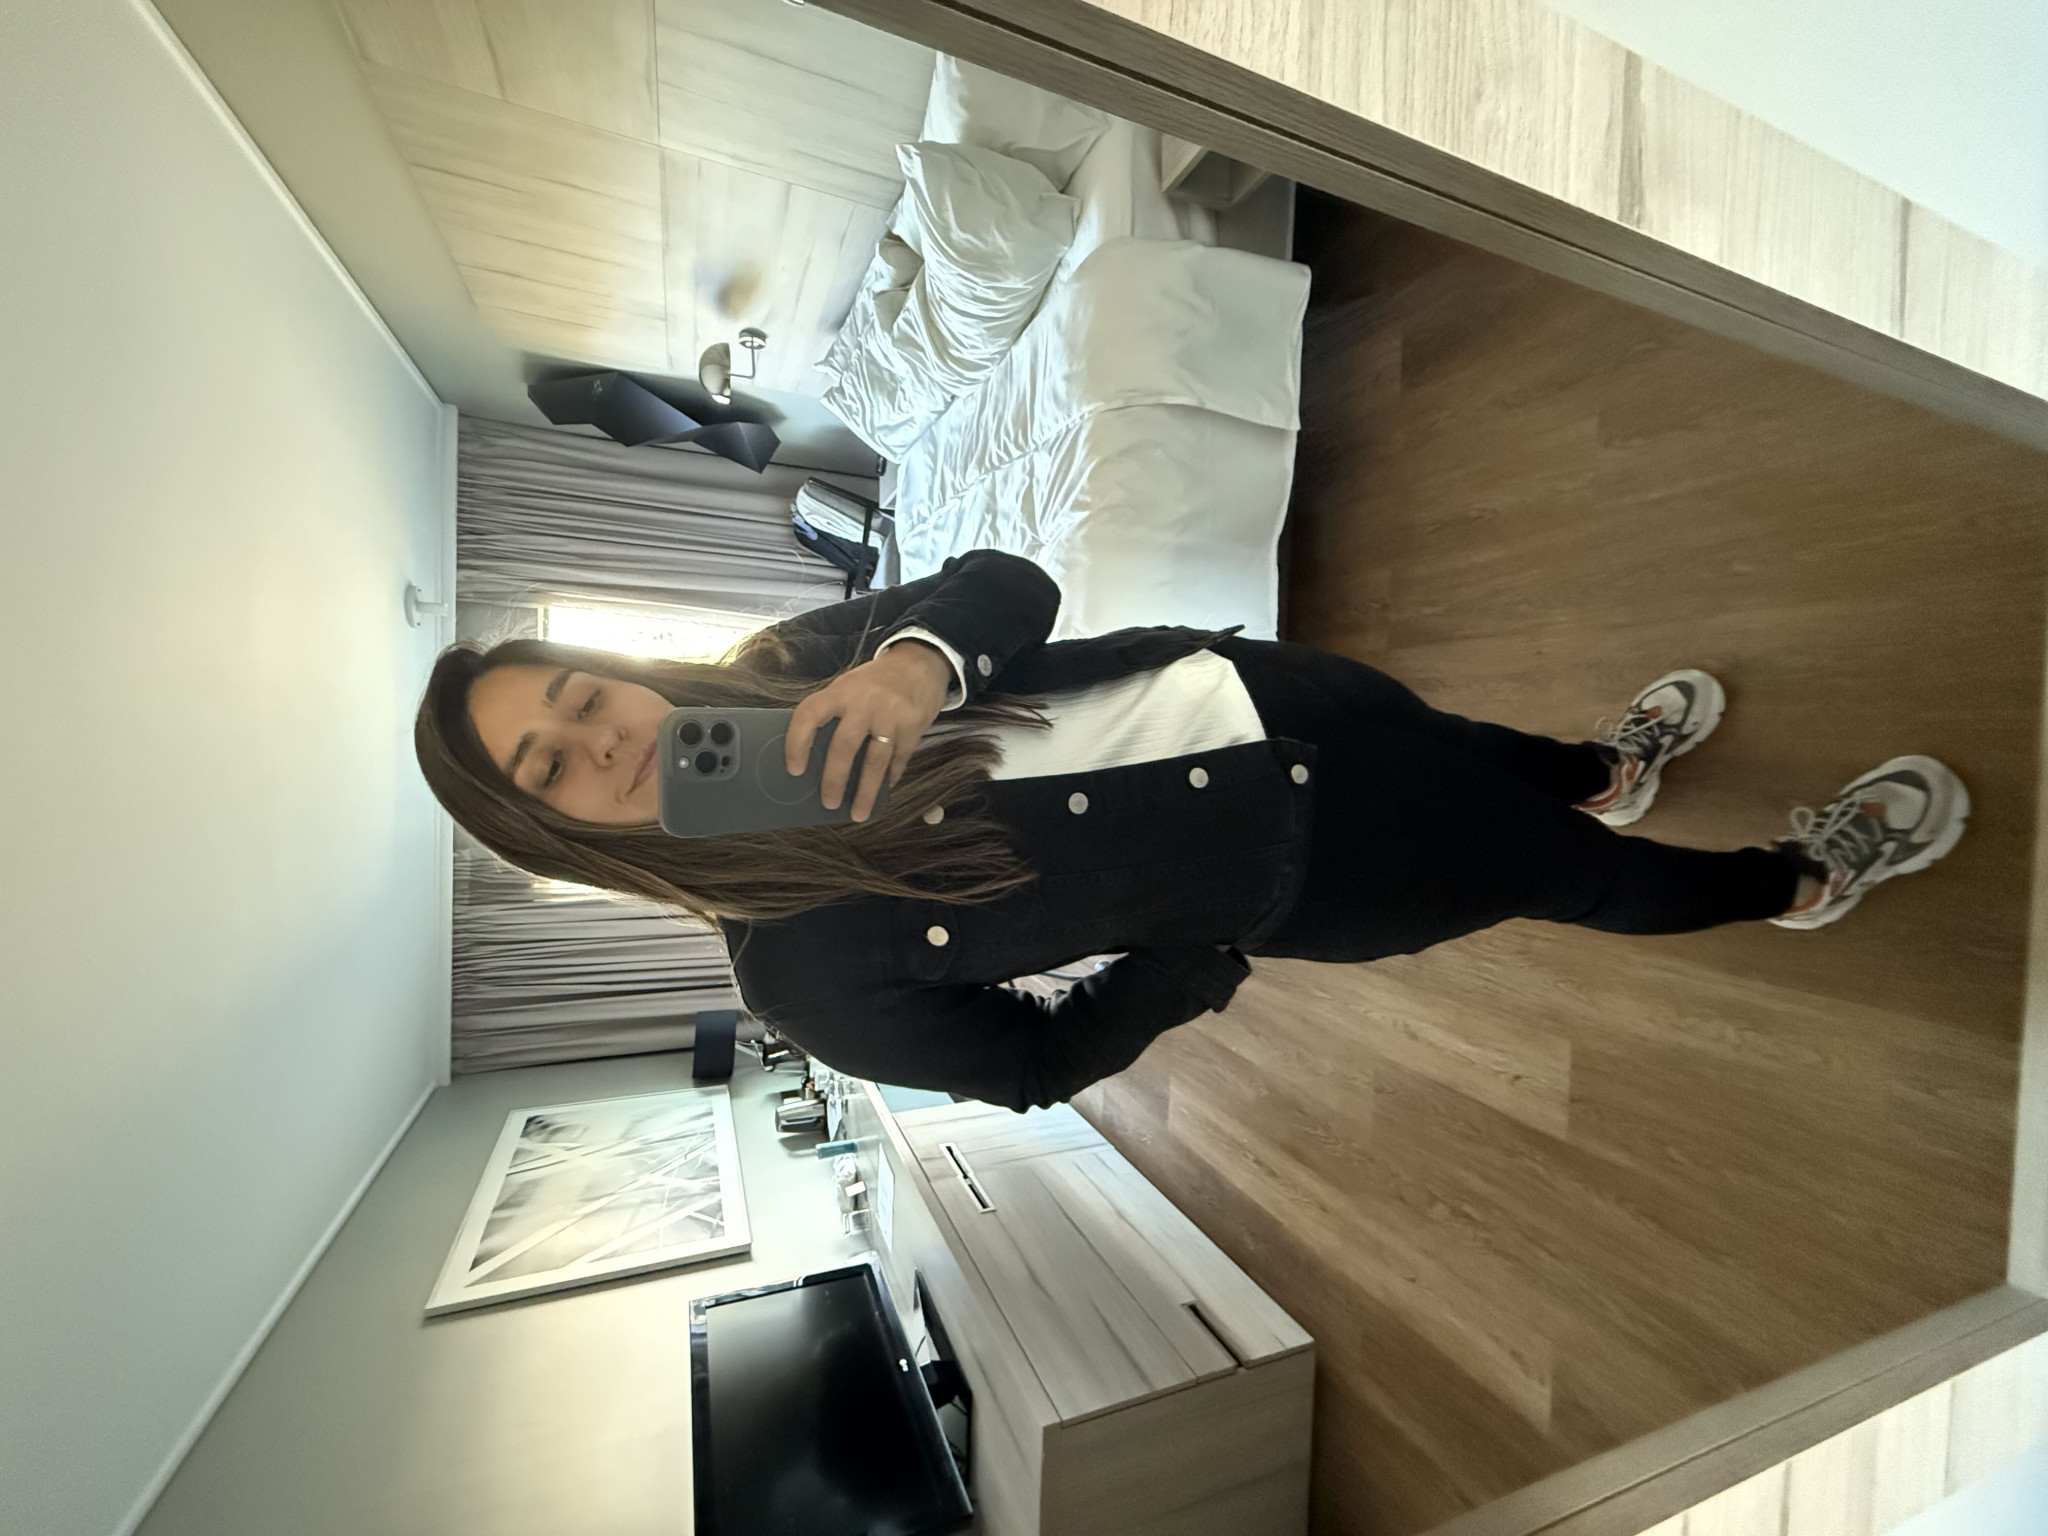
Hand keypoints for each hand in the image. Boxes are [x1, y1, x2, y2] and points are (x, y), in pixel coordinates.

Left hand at [786, 641, 953, 821]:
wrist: (919, 664)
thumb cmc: (874, 682)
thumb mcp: (848, 687)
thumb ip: (833, 714)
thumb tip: (815, 758)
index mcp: (840, 691)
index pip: (809, 715)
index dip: (797, 743)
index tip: (794, 770)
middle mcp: (865, 703)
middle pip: (844, 747)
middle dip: (834, 779)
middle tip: (828, 802)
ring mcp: (891, 716)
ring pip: (875, 762)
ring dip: (866, 792)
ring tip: (858, 814)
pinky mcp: (913, 728)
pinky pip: (898, 762)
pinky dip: (888, 779)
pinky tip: (882, 790)